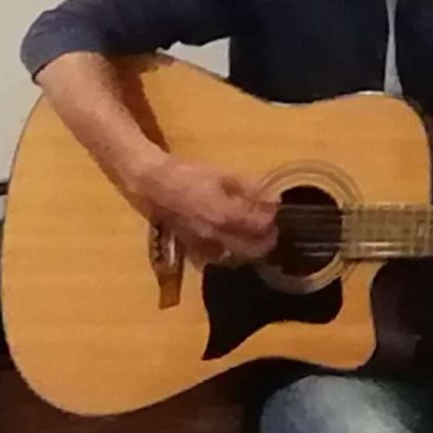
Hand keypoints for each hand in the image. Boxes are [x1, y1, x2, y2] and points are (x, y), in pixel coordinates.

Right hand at [136, 156, 278, 265]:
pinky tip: (232, 241)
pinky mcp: (194, 249)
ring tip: (253, 235)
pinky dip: (230, 252)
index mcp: (227, 215)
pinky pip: (219, 257)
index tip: (276, 213)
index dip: (272, 221)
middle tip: (271, 229)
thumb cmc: (189, 175)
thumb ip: (249, 189)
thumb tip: (271, 199)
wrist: (155, 186)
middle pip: (253, 250)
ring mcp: (205, 246)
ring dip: (250, 250)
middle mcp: (218, 236)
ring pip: (237, 257)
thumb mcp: (223, 175)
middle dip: (266, 242)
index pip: (260, 226)